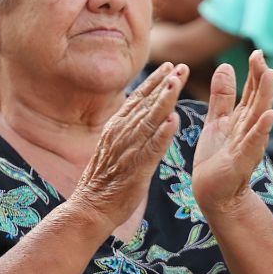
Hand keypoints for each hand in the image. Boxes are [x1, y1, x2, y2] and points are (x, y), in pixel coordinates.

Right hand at [73, 62, 187, 228]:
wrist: (91, 207)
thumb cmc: (105, 181)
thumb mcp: (115, 148)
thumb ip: (129, 132)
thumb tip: (143, 117)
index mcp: (117, 128)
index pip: (138, 99)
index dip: (155, 82)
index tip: (170, 66)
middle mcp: (122, 134)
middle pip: (147, 104)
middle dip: (165, 84)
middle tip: (181, 66)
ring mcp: (129, 150)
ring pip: (150, 120)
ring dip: (164, 101)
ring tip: (177, 83)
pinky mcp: (136, 168)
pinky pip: (152, 148)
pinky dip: (163, 134)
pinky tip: (174, 120)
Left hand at [192, 49, 272, 213]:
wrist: (213, 193)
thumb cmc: (216, 157)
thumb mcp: (217, 121)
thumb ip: (222, 96)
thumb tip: (226, 65)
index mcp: (242, 118)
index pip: (251, 91)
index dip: (254, 72)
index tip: (257, 52)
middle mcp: (249, 129)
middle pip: (258, 99)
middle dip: (261, 78)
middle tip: (261, 56)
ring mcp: (248, 144)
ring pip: (258, 116)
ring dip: (264, 96)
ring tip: (269, 75)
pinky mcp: (242, 161)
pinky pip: (253, 143)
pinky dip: (261, 129)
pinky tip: (269, 115)